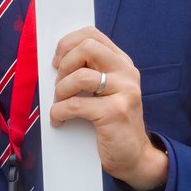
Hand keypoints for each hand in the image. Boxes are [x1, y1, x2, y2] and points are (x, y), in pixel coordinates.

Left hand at [50, 27, 168, 190]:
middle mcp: (126, 73)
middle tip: (59, 84)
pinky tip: (59, 121)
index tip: (57, 62)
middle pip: (87, 48)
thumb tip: (55, 62)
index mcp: (121, 63)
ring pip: (79, 77)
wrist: (134, 156)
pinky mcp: (115, 113)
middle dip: (65, 64)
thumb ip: (90, 72)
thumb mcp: (104, 91)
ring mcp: (124, 92)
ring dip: (60, 91)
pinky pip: (75, 105)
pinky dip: (59, 113)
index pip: (92, 35)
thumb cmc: (112, 123)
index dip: (68, 43)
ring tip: (60, 104)